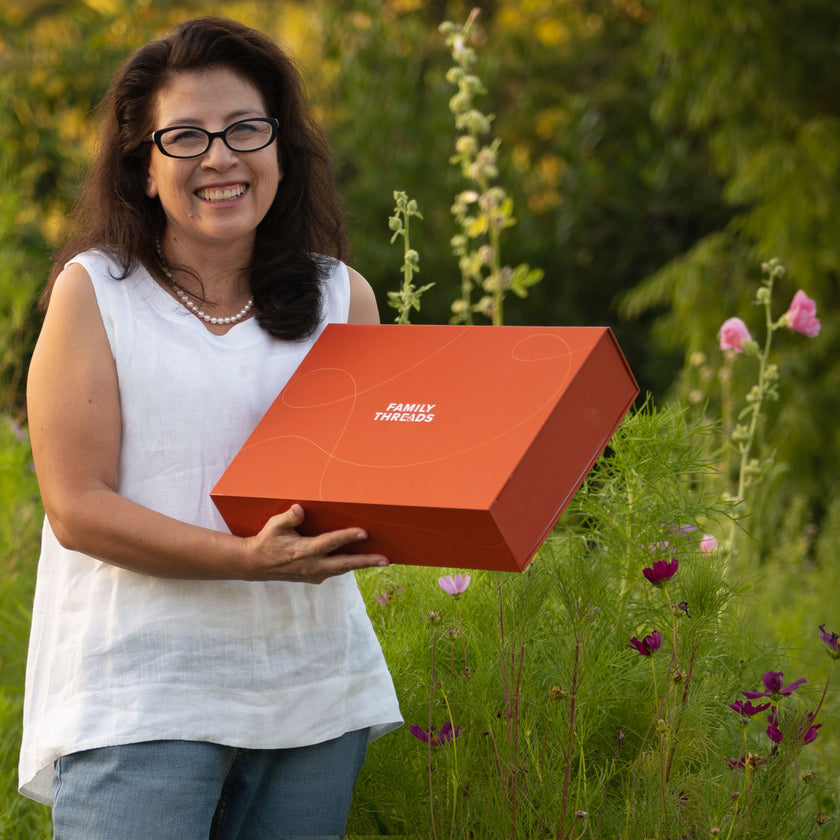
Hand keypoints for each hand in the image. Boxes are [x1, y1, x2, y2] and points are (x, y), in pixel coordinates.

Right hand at [242, 504, 388, 582]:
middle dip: (366, 561)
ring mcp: (314, 574)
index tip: (364, 532)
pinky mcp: (314, 577)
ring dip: (361, 564)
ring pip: (342, 569)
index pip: (331, 543)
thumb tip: (299, 509)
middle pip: (345, 564)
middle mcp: (312, 565)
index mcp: (304, 551)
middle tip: (385, 560)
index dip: (348, 537)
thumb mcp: (275, 526)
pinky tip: (360, 560)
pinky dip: (348, 565)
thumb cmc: (267, 541)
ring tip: (380, 560)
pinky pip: (335, 571)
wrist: (256, 565)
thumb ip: (289, 518)